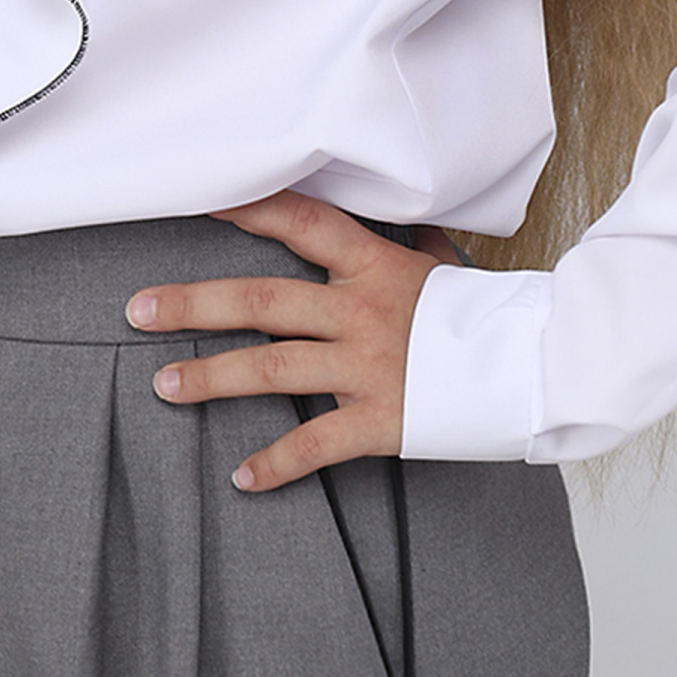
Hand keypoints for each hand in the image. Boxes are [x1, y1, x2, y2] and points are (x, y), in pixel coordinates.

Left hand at [125, 190, 457, 493]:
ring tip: (163, 385)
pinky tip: (241, 478)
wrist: (540, 366)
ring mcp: (369, 367)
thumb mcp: (442, 266)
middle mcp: (361, 311)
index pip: (302, 223)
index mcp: (374, 266)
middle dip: (192, 305)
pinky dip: (276, 465)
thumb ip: (405, 246)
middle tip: (137, 309)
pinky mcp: (381, 420)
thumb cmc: (488, 313)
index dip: (248, 208)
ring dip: (212, 378)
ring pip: (272, 369)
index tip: (196, 199)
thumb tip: (400, 221)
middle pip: (261, 299)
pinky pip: (316, 446)